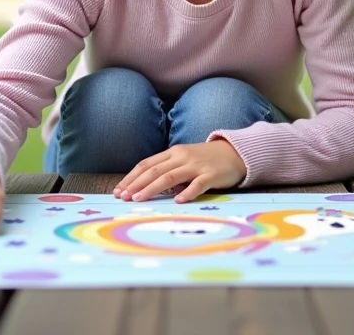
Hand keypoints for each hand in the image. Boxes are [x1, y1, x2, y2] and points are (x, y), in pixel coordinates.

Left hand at [114, 141, 245, 203]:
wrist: (235, 152)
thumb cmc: (205, 159)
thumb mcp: (183, 159)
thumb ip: (167, 169)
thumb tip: (143, 186)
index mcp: (172, 153)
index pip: (146, 164)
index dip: (131, 177)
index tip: (118, 190)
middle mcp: (182, 157)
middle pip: (154, 171)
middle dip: (136, 184)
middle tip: (123, 197)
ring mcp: (196, 165)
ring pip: (170, 177)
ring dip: (152, 188)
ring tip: (139, 199)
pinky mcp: (211, 175)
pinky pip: (198, 185)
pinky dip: (187, 193)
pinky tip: (178, 201)